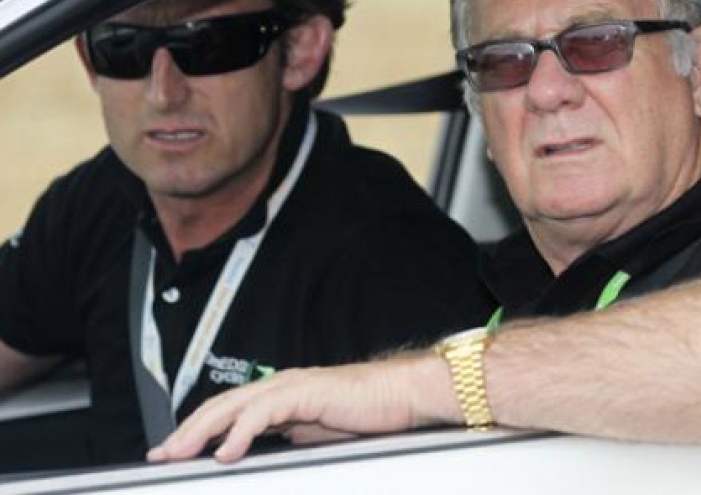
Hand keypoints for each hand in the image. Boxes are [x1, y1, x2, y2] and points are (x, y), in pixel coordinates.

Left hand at [148, 353, 455, 462]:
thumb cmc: (367, 411)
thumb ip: (287, 435)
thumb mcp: (316, 431)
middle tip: (162, 454)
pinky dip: (241, 431)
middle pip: (221, 405)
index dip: (197, 429)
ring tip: (180, 452)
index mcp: (280, 394)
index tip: (173, 451)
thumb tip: (259, 450)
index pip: (229, 410)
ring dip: (202, 431)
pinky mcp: (305, 393)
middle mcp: (280, 384)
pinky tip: (227, 450)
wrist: (401, 395)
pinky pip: (264, 412)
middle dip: (187, 431)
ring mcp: (291, 385)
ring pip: (234, 405)